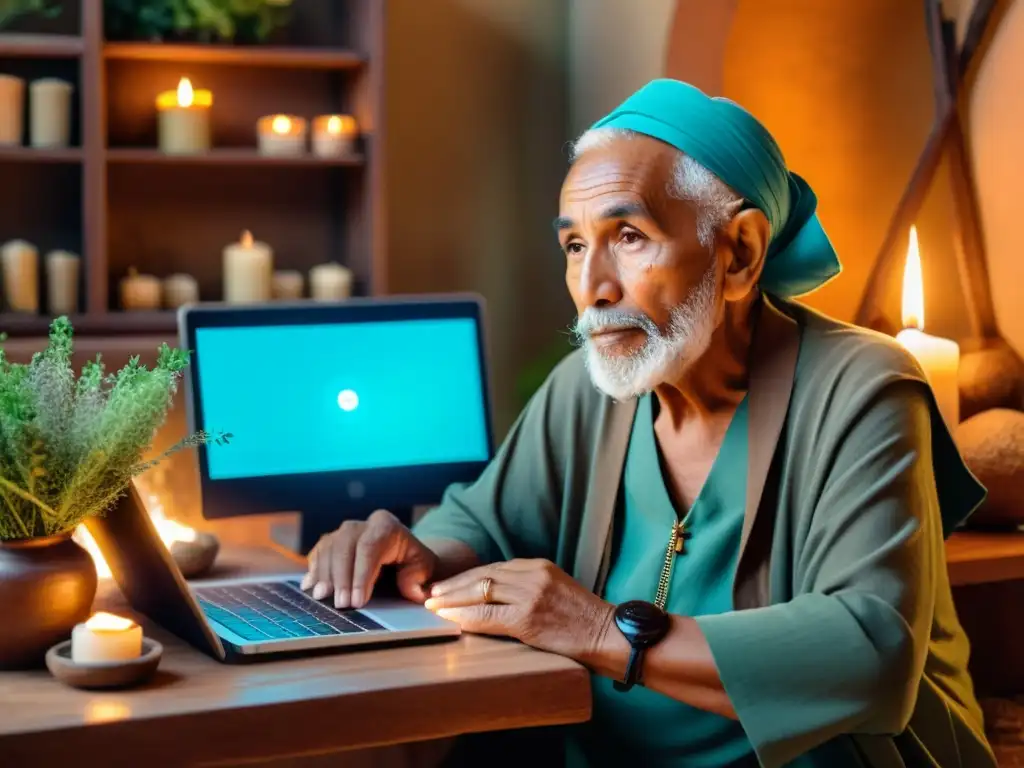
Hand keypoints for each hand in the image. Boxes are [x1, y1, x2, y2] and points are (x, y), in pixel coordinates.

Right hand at [302, 509, 438, 608]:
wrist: (402, 555)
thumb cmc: (413, 564)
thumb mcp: (423, 569)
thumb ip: (417, 579)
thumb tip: (412, 590)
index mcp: (386, 526)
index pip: (370, 547)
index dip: (361, 575)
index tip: (358, 601)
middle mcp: (362, 524)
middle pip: (345, 545)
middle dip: (341, 577)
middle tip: (341, 604)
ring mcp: (344, 531)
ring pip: (328, 547)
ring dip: (323, 574)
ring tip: (322, 597)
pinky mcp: (331, 541)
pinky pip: (318, 552)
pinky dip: (314, 570)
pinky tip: (311, 587)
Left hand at [424, 559, 615, 661]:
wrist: (609, 634)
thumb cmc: (584, 619)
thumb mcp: (556, 589)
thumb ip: (529, 587)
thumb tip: (495, 596)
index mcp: (538, 565)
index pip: (493, 567)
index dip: (467, 576)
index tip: (448, 584)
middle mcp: (532, 574)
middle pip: (482, 575)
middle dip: (453, 585)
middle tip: (430, 593)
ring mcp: (529, 595)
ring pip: (479, 592)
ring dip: (452, 600)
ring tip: (433, 605)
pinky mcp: (528, 618)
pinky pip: (487, 615)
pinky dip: (464, 617)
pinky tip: (450, 619)